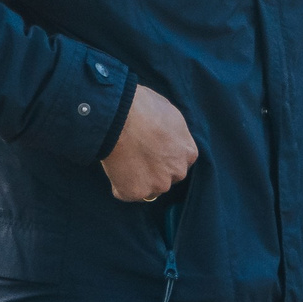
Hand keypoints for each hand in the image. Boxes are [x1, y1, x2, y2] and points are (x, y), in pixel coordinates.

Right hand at [101, 87, 197, 201]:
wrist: (120, 117)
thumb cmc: (143, 108)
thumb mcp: (170, 115)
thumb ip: (174, 134)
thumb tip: (167, 136)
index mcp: (189, 153)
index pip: (178, 163)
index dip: (162, 157)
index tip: (150, 150)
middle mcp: (178, 172)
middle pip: (165, 178)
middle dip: (153, 171)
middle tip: (134, 155)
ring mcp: (158, 185)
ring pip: (147, 187)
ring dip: (136, 179)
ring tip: (122, 159)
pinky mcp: (136, 192)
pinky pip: (124, 193)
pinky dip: (118, 184)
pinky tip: (114, 167)